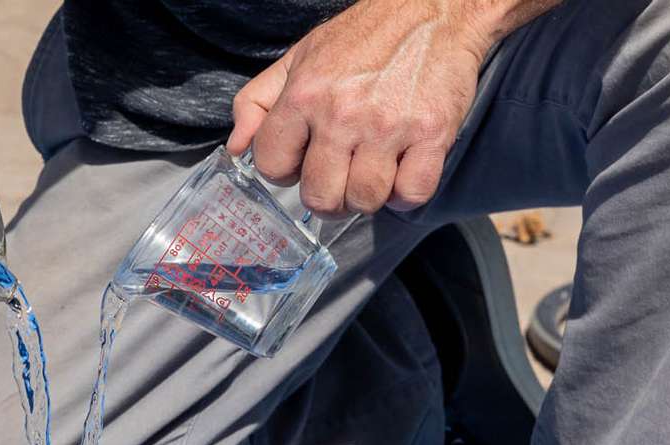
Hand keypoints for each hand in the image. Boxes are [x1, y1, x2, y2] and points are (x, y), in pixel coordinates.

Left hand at [225, 0, 495, 216]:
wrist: (433, 8)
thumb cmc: (362, 38)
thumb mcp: (298, 58)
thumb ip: (256, 102)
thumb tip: (236, 148)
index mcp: (304, 95)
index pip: (271, 165)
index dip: (283, 170)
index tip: (301, 160)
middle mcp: (343, 114)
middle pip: (320, 196)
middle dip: (326, 196)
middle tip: (338, 177)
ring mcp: (388, 127)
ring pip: (364, 200)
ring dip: (365, 196)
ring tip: (370, 172)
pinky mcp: (432, 134)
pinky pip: (411, 194)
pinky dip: (405, 194)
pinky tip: (401, 171)